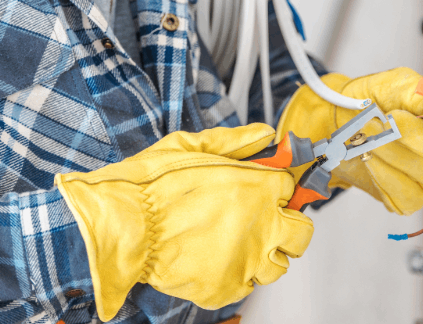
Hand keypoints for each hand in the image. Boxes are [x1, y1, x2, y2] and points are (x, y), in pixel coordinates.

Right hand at [55, 124, 313, 320]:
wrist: (121, 226)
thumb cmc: (149, 187)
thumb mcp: (191, 146)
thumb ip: (234, 141)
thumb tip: (263, 134)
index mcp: (258, 187)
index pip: (291, 188)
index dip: (277, 190)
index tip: (268, 192)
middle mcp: (261, 225)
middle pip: (301, 232)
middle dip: (287, 226)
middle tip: (265, 222)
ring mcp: (246, 260)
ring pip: (278, 265)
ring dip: (264, 254)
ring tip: (237, 245)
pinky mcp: (227, 287)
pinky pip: (247, 287)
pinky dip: (236, 277)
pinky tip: (216, 261)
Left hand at [276, 67, 422, 214]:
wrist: (340, 122)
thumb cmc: (370, 101)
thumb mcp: (393, 84)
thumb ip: (418, 90)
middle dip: (408, 136)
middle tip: (381, 121)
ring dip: (390, 153)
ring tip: (367, 136)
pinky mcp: (410, 196)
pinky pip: (406, 194)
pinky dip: (382, 175)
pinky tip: (369, 159)